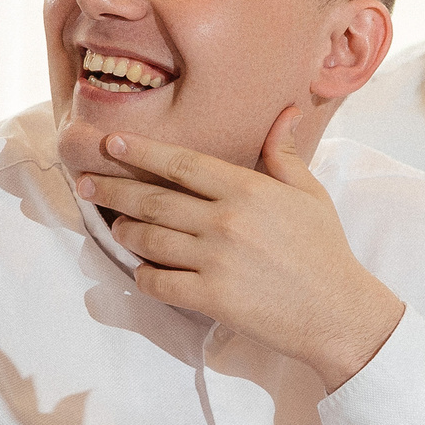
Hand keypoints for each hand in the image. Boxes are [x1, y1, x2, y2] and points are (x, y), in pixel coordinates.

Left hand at [76, 107, 404, 390]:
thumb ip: (284, 154)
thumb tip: (286, 112)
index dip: (141, 152)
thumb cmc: (324, 250)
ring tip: (115, 226)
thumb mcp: (309, 193)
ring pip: (150, 240)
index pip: (181, 164)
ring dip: (125, 232)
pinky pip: (158, 282)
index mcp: (247, 189)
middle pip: (153, 199)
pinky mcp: (210, 298)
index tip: (111, 144)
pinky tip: (140, 269)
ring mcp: (215, 260)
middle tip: (86, 182)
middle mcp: (225, 220)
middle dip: (113, 189)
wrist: (338, 312)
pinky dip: (143, 275)